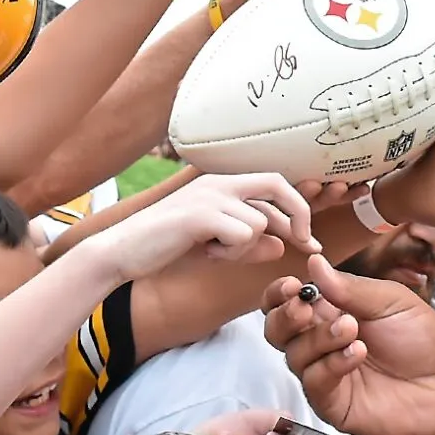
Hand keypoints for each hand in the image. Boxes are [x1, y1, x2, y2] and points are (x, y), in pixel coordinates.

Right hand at [89, 173, 315, 281]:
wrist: (123, 251)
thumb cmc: (166, 246)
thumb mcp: (215, 246)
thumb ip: (248, 243)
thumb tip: (280, 245)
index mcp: (222, 183)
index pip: (273, 183)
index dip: (299, 208)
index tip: (311, 239)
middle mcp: (218, 181)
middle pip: (278, 186)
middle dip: (299, 217)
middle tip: (307, 244)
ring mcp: (210, 195)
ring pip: (259, 223)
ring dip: (244, 247)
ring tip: (212, 251)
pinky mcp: (201, 214)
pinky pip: (242, 236)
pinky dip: (230, 253)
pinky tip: (205, 253)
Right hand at [261, 253, 434, 434]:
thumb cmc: (422, 339)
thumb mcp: (390, 300)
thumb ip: (350, 287)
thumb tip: (314, 264)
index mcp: (329, 313)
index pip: (286, 303)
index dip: (279, 294)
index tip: (291, 285)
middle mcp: (320, 344)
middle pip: (277, 331)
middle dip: (286, 316)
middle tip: (306, 307)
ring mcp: (325, 374)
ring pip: (294, 356)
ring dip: (318, 338)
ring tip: (352, 329)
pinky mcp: (334, 403)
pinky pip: (315, 383)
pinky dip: (331, 364)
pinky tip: (356, 352)